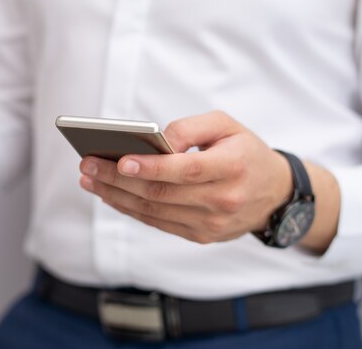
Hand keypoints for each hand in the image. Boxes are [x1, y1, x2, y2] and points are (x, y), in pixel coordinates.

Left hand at [79, 111, 293, 243]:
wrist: (274, 194)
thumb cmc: (245, 152)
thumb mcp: (227, 125)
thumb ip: (192, 127)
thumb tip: (156, 139)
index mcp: (233, 167)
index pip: (186, 170)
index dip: (152, 167)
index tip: (121, 161)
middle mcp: (223, 200)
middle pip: (162, 193)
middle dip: (119, 180)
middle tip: (88, 165)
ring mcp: (211, 223)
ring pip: (155, 211)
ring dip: (116, 196)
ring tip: (90, 179)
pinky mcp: (201, 235)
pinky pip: (159, 223)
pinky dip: (131, 209)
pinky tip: (111, 195)